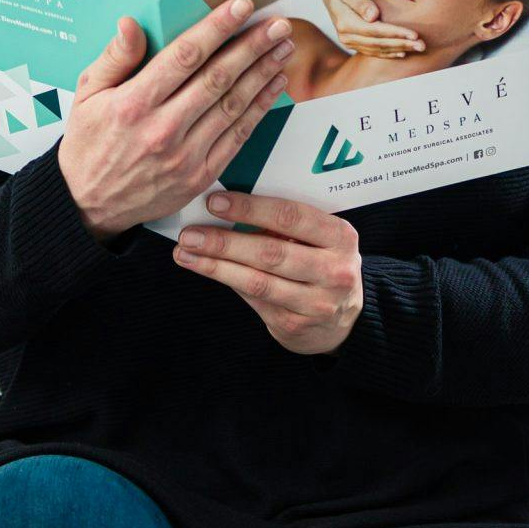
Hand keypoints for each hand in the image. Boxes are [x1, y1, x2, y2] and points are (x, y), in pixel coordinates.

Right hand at [58, 0, 295, 241]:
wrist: (89, 205)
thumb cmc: (89, 143)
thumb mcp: (85, 94)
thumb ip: (114, 58)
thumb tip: (131, 23)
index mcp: (134, 104)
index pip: (184, 57)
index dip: (217, 28)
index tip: (241, 6)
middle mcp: (162, 129)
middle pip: (218, 79)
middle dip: (252, 47)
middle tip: (278, 25)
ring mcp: (185, 156)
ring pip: (233, 106)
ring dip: (263, 73)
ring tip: (284, 47)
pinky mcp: (200, 175)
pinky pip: (238, 136)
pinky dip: (260, 108)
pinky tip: (274, 85)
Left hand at [172, 190, 362, 355]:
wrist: (342, 321)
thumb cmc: (324, 265)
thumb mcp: (321, 238)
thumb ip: (286, 225)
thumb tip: (228, 207)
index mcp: (341, 237)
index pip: (291, 216)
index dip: (250, 208)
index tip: (215, 202)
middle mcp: (334, 271)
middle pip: (270, 252)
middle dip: (224, 241)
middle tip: (191, 233)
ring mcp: (316, 303)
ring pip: (258, 281)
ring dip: (216, 265)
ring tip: (186, 253)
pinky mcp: (295, 325)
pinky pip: (254, 300)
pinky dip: (227, 281)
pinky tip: (205, 269)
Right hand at [324, 0, 421, 58]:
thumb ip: (361, 2)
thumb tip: (372, 16)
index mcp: (344, 22)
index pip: (374, 30)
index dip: (394, 33)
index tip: (413, 34)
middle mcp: (346, 36)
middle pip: (378, 43)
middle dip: (401, 44)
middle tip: (421, 45)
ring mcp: (350, 42)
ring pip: (378, 49)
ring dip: (399, 49)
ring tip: (418, 48)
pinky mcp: (356, 44)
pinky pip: (374, 51)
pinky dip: (389, 53)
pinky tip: (402, 53)